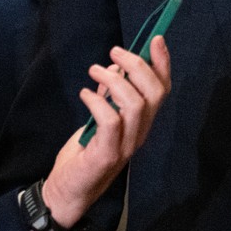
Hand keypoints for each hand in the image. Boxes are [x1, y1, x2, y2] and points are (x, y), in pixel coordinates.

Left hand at [41, 36, 172, 227]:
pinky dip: (97, 101)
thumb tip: (114, 66)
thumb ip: (110, 95)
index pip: (163, 90)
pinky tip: (85, 94)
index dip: (163, 64)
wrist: (68, 191)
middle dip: (138, 66)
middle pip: (154, 93)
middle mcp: (140, 133)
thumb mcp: (98, 118)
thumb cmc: (84, 155)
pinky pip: (110, 120)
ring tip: (94, 70)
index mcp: (142, 123)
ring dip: (114, 81)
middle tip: (115, 52)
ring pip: (136, 104)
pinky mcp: (108, 154)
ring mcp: (126, 145)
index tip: (155, 39)